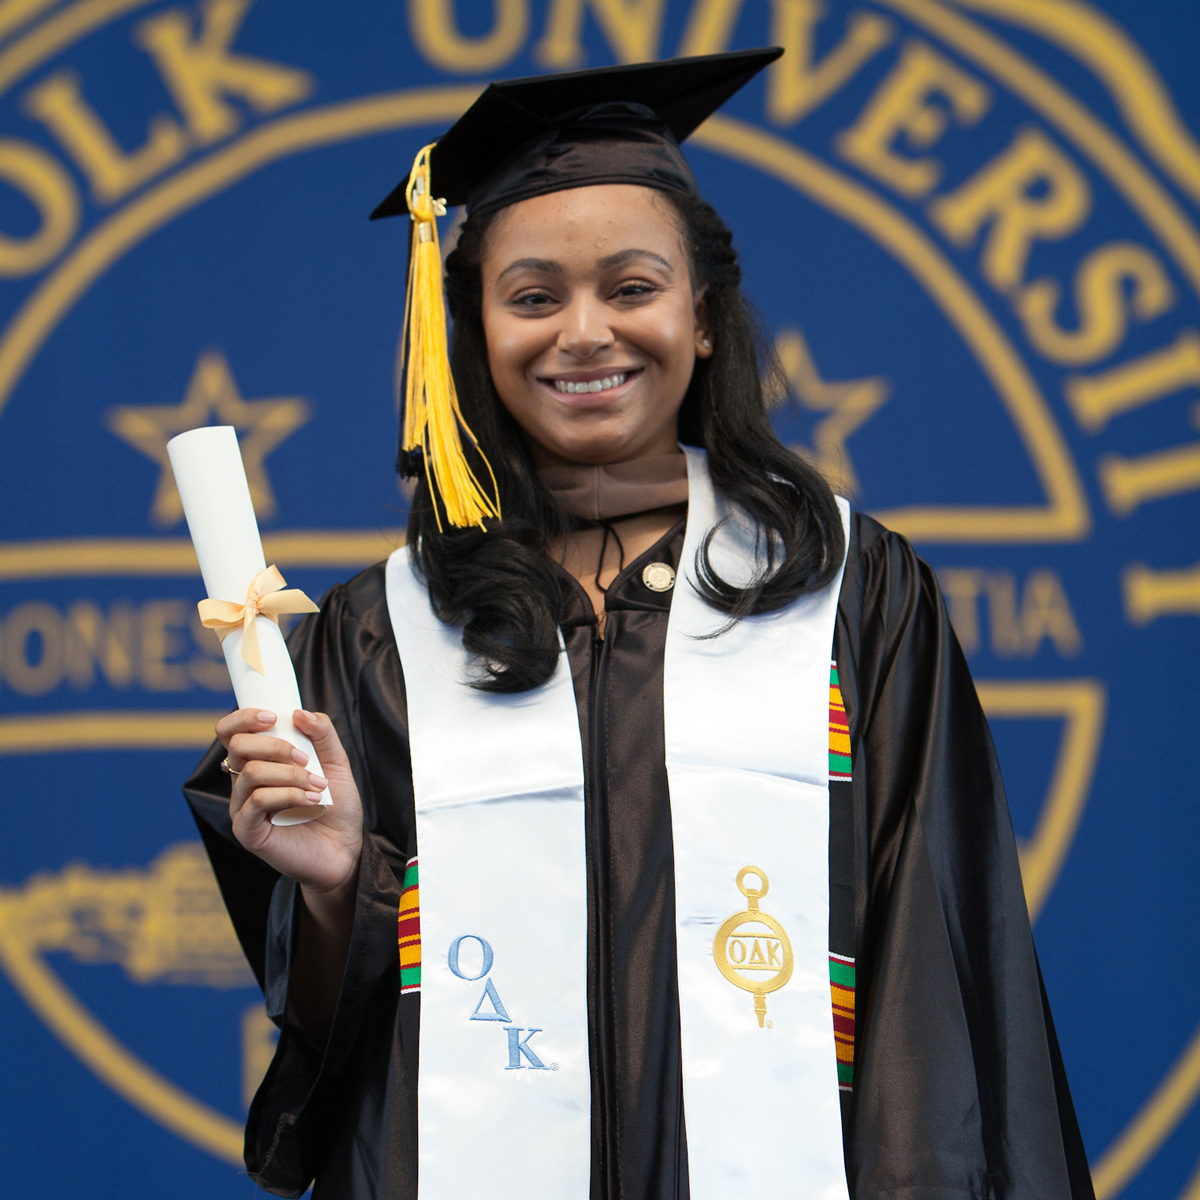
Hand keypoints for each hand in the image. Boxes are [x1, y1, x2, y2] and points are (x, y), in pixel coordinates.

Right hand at [216, 707, 363, 897]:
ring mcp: (242, 807)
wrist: (345, 850)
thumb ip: (322, 734)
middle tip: (305, 759)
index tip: (274, 717)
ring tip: (317, 785)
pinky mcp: (246, 831)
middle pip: (237, 746)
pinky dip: (289, 795)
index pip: (231, 731)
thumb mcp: (336, 763)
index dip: (245, 718)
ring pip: (251, 773)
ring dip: (290, 774)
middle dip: (275, 746)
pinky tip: (311, 800)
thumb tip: (299, 712)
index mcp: (259, 761)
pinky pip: (257, 801)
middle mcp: (245, 782)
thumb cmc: (336, 807)